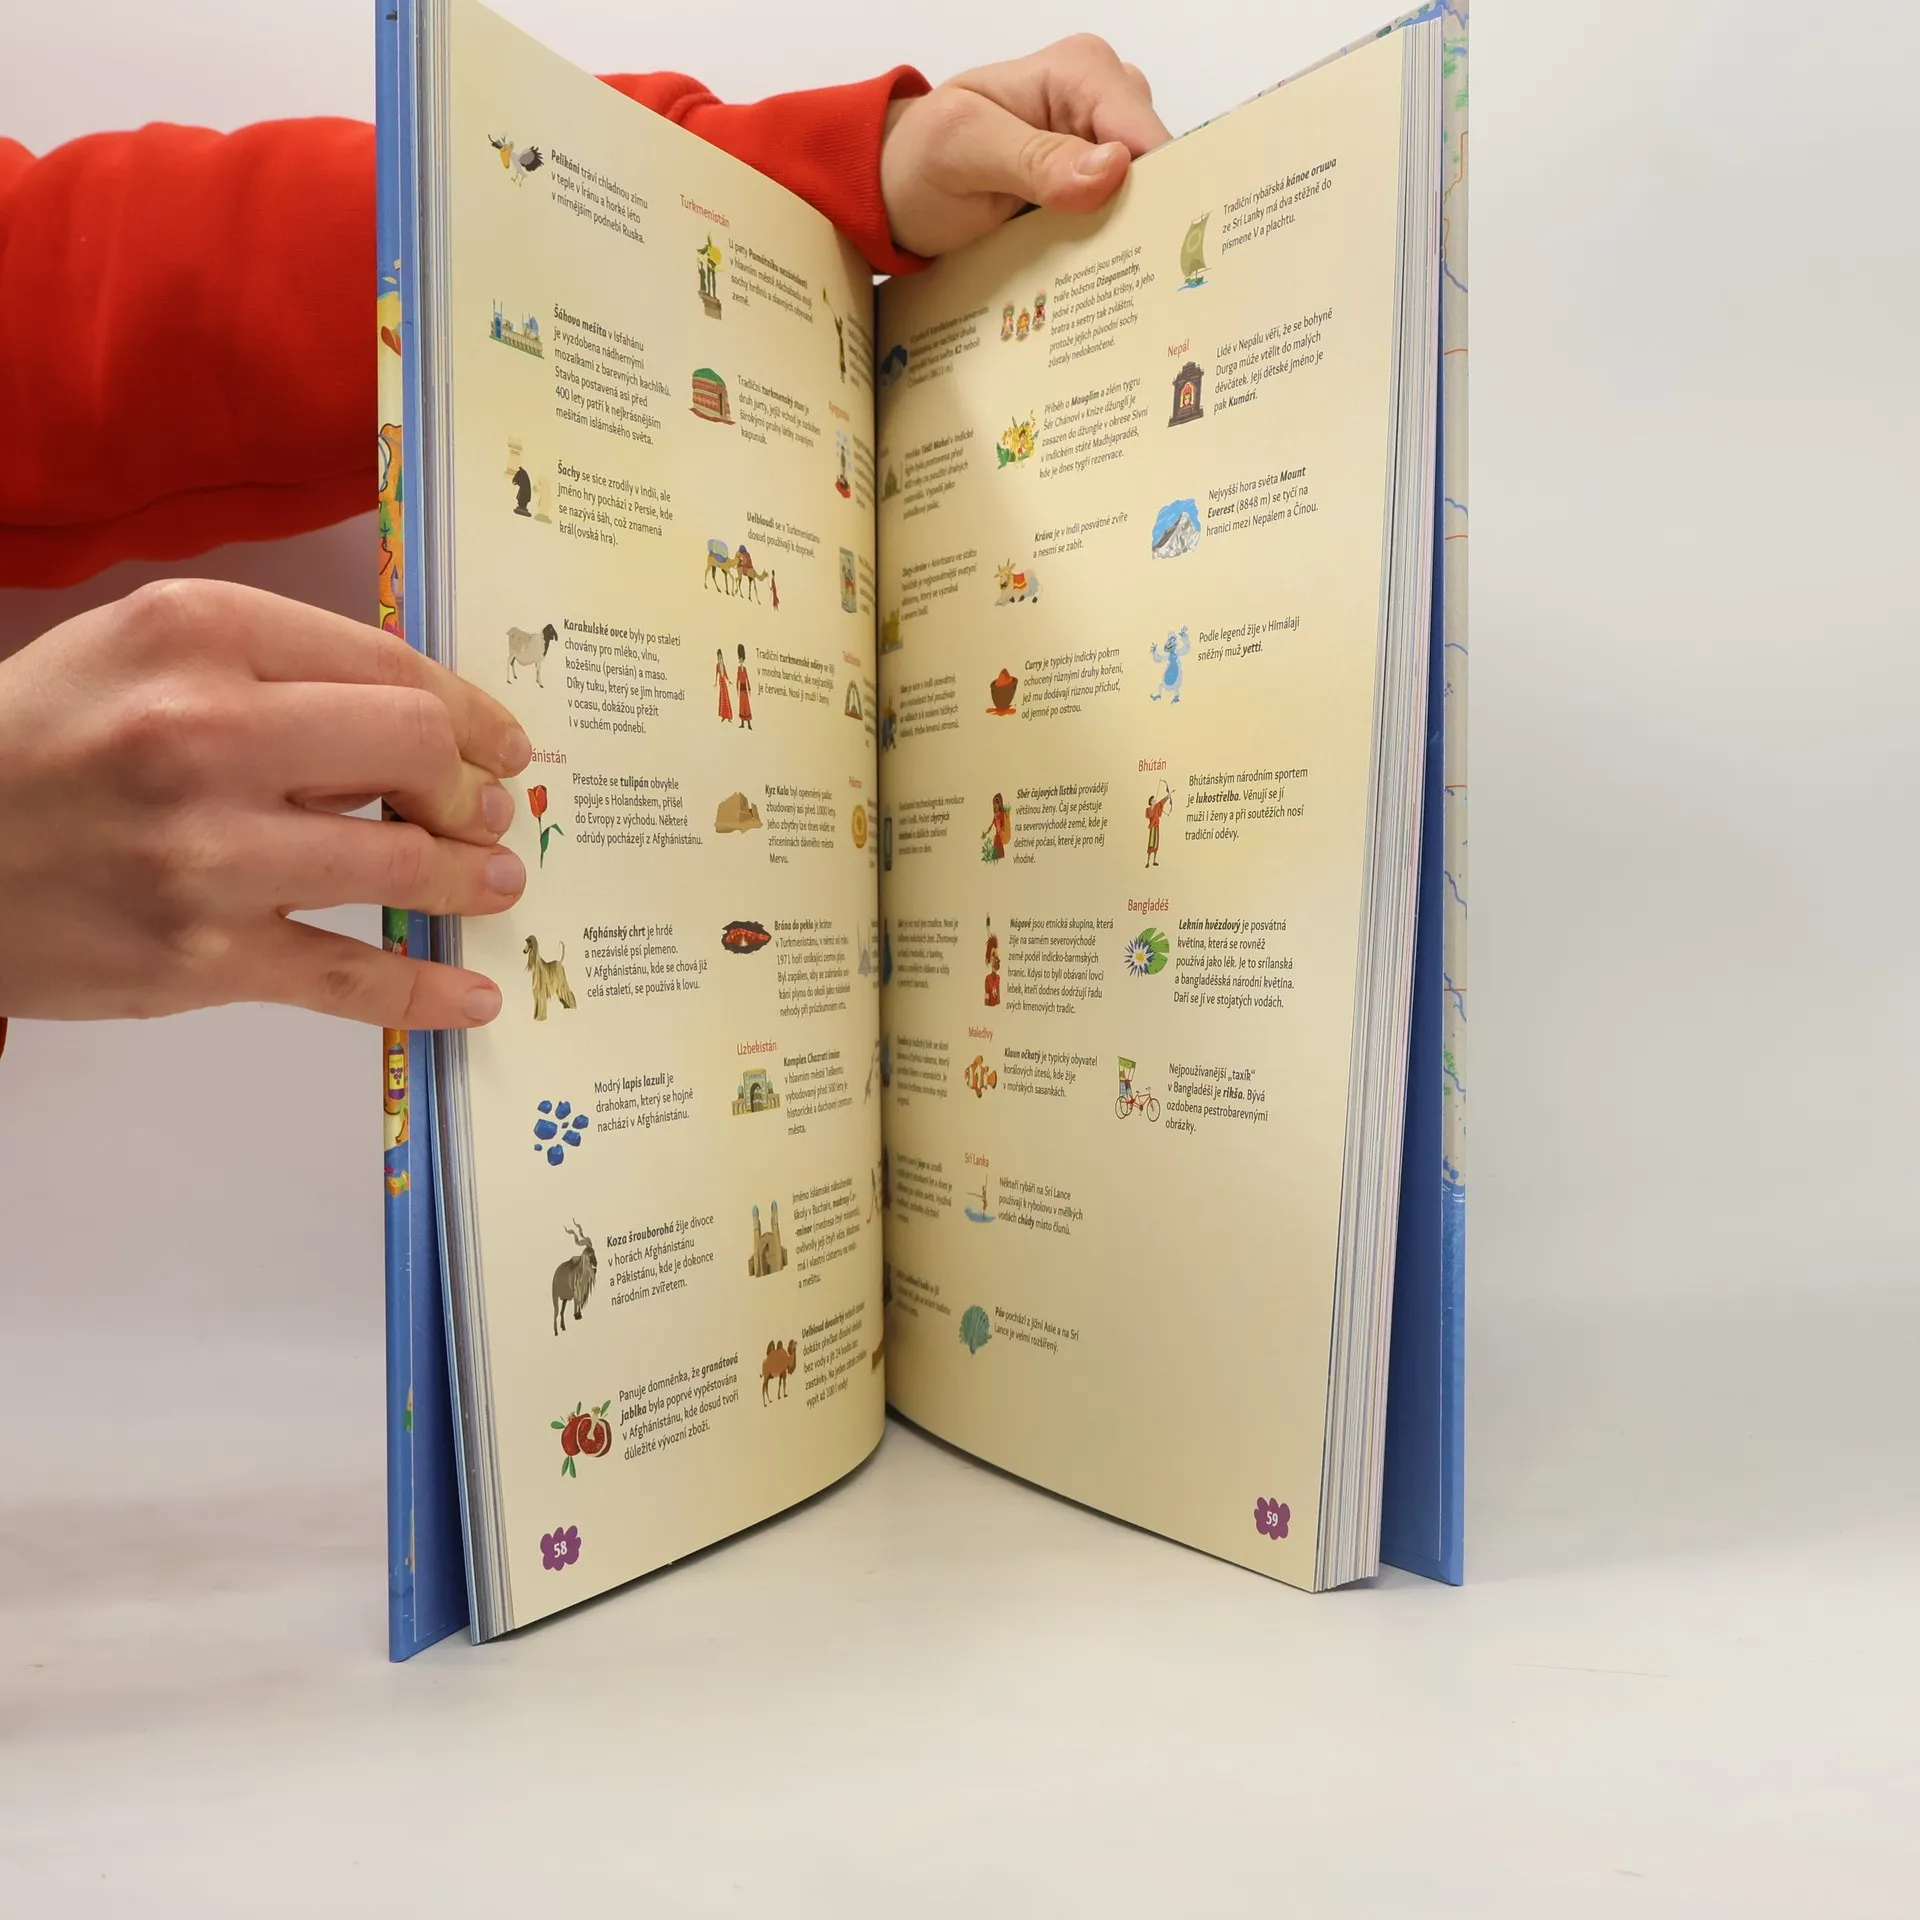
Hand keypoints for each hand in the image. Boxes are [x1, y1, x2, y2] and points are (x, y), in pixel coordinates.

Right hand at [0, 579, 531, 1027]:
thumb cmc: (42, 742)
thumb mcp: (141, 653)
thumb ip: (274, 672)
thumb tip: (422, 726)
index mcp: (197, 634)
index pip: (389, 667)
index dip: (470, 714)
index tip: (503, 747)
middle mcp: (204, 735)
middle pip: (414, 753)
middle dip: (476, 791)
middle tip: (493, 816)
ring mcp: (206, 855)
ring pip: (400, 864)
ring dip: (472, 881)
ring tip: (496, 885)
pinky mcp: (202, 956)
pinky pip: (350, 977)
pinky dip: (427, 992)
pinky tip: (473, 997)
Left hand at [881, 34, 1169, 258]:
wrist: (893, 187)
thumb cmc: (919, 159)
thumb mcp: (965, 152)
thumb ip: (1034, 159)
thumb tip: (1111, 170)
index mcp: (1079, 72)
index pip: (1146, 134)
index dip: (1162, 192)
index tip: (1160, 251)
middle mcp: (1101, 100)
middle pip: (1158, 168)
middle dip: (1148, 221)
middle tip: (1131, 279)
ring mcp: (1100, 145)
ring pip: (1146, 198)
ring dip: (1129, 240)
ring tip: (1110, 282)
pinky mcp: (1091, 185)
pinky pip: (1120, 217)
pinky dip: (1111, 246)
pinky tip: (1096, 274)